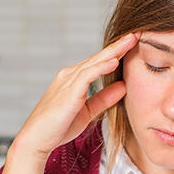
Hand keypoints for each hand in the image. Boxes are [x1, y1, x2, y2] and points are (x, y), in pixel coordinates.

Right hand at [12, 33, 138, 160]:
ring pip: (94, 62)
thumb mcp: (87, 111)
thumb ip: (104, 98)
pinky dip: (101, 67)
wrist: (36, 140)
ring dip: (113, 51)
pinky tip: (114, 61)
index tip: (134, 44)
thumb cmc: (58, 127)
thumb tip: (123, 86)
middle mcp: (69, 76)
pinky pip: (86, 75)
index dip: (116, 52)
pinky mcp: (68, 92)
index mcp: (73, 79)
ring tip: (130, 40)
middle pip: (98, 57)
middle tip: (137, 33)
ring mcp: (67, 81)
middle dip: (118, 45)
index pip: (98, 62)